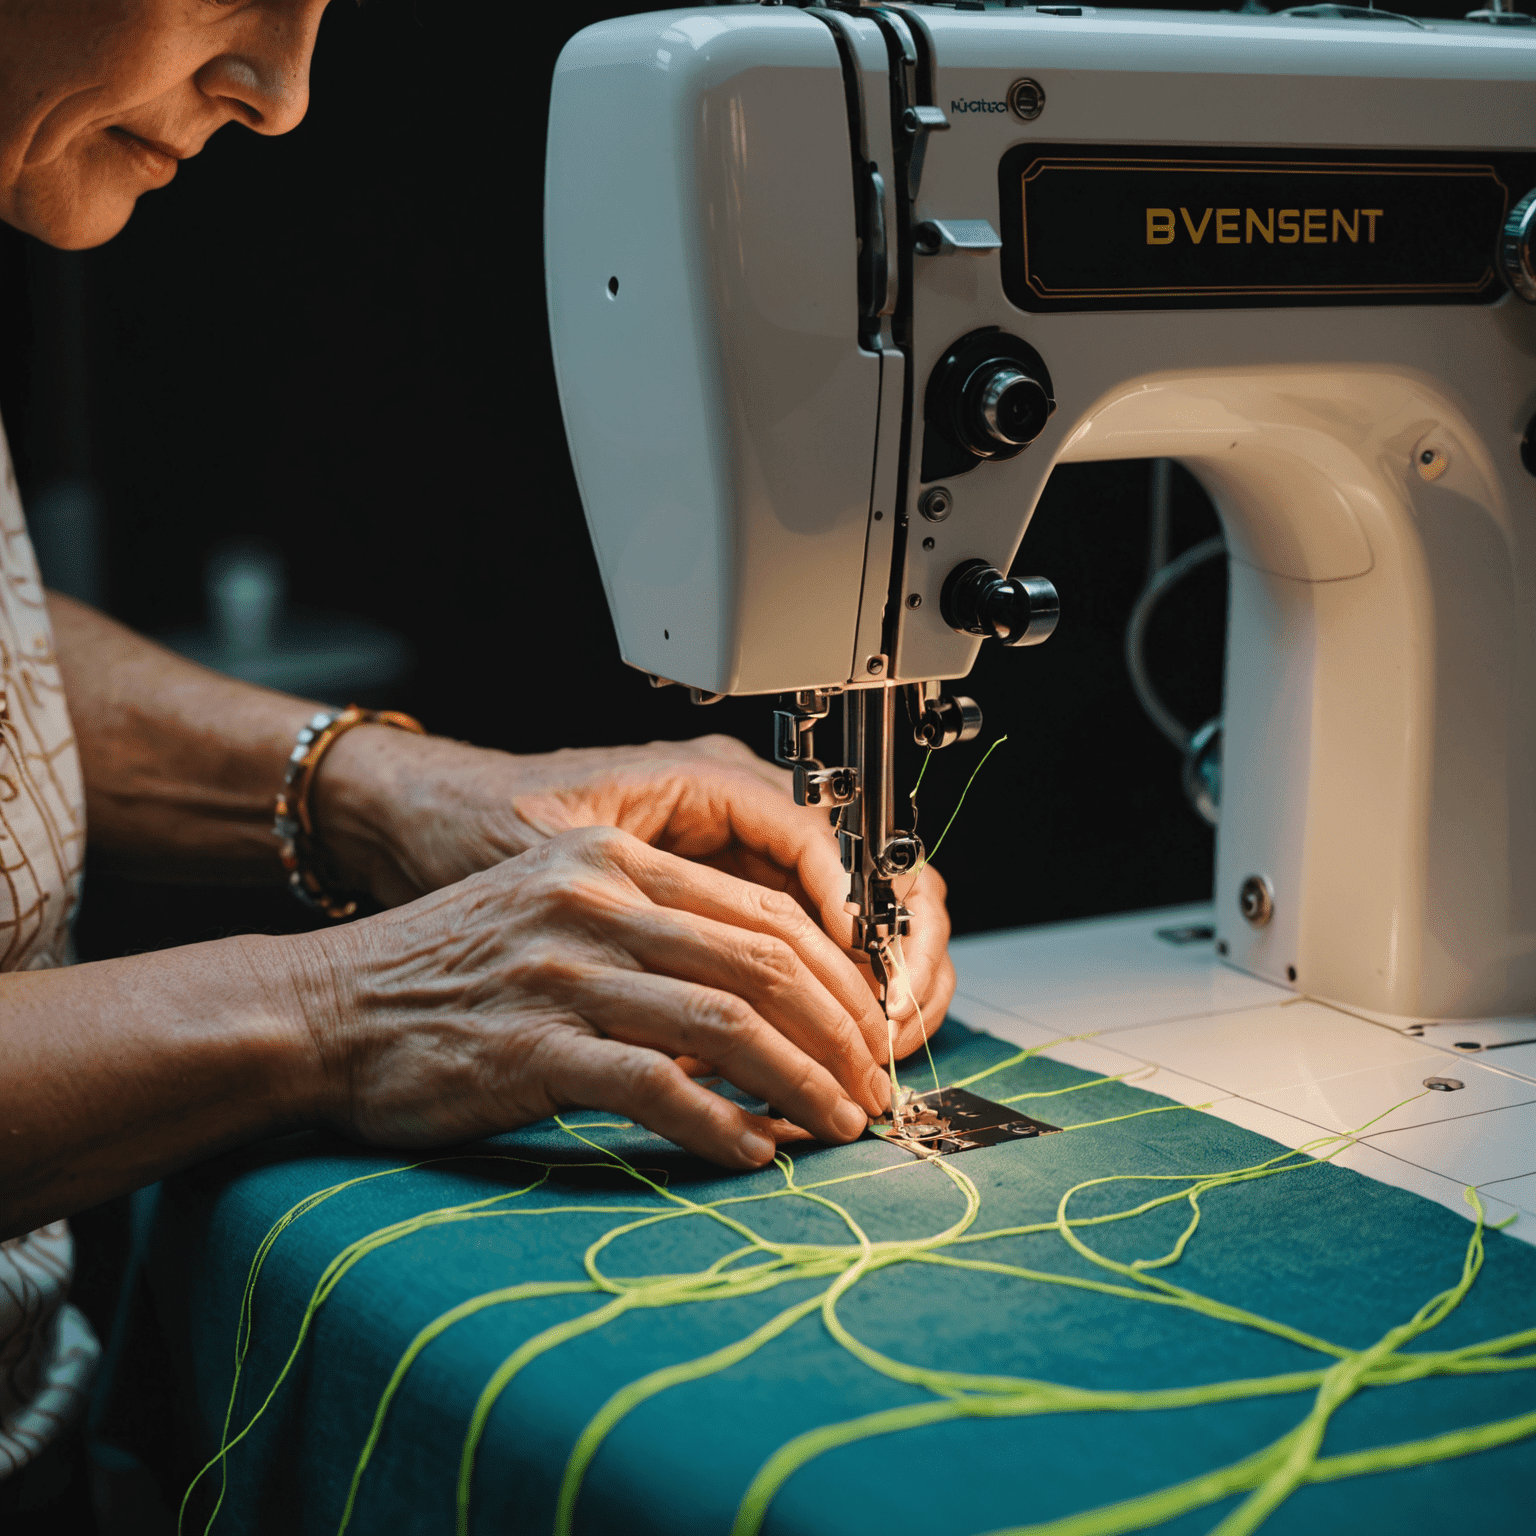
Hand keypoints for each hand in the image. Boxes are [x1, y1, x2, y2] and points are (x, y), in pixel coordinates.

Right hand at [294, 825, 894, 1166]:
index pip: (765, 912)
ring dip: (802, 1082)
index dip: (838, 977)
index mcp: (615, 860)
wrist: (326, 1005)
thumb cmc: (447, 969)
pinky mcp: (531, 1045)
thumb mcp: (556, 911)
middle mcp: (598, 902)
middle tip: (873, 1089)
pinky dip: (717, 1124)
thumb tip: (762, 1001)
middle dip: (841, 1034)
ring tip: (837, 1126)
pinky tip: (750, 1154)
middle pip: (764, 964)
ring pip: (727, 1023)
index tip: (872, 1029)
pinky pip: (654, 1085)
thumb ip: (654, 935)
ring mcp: (565, 971)